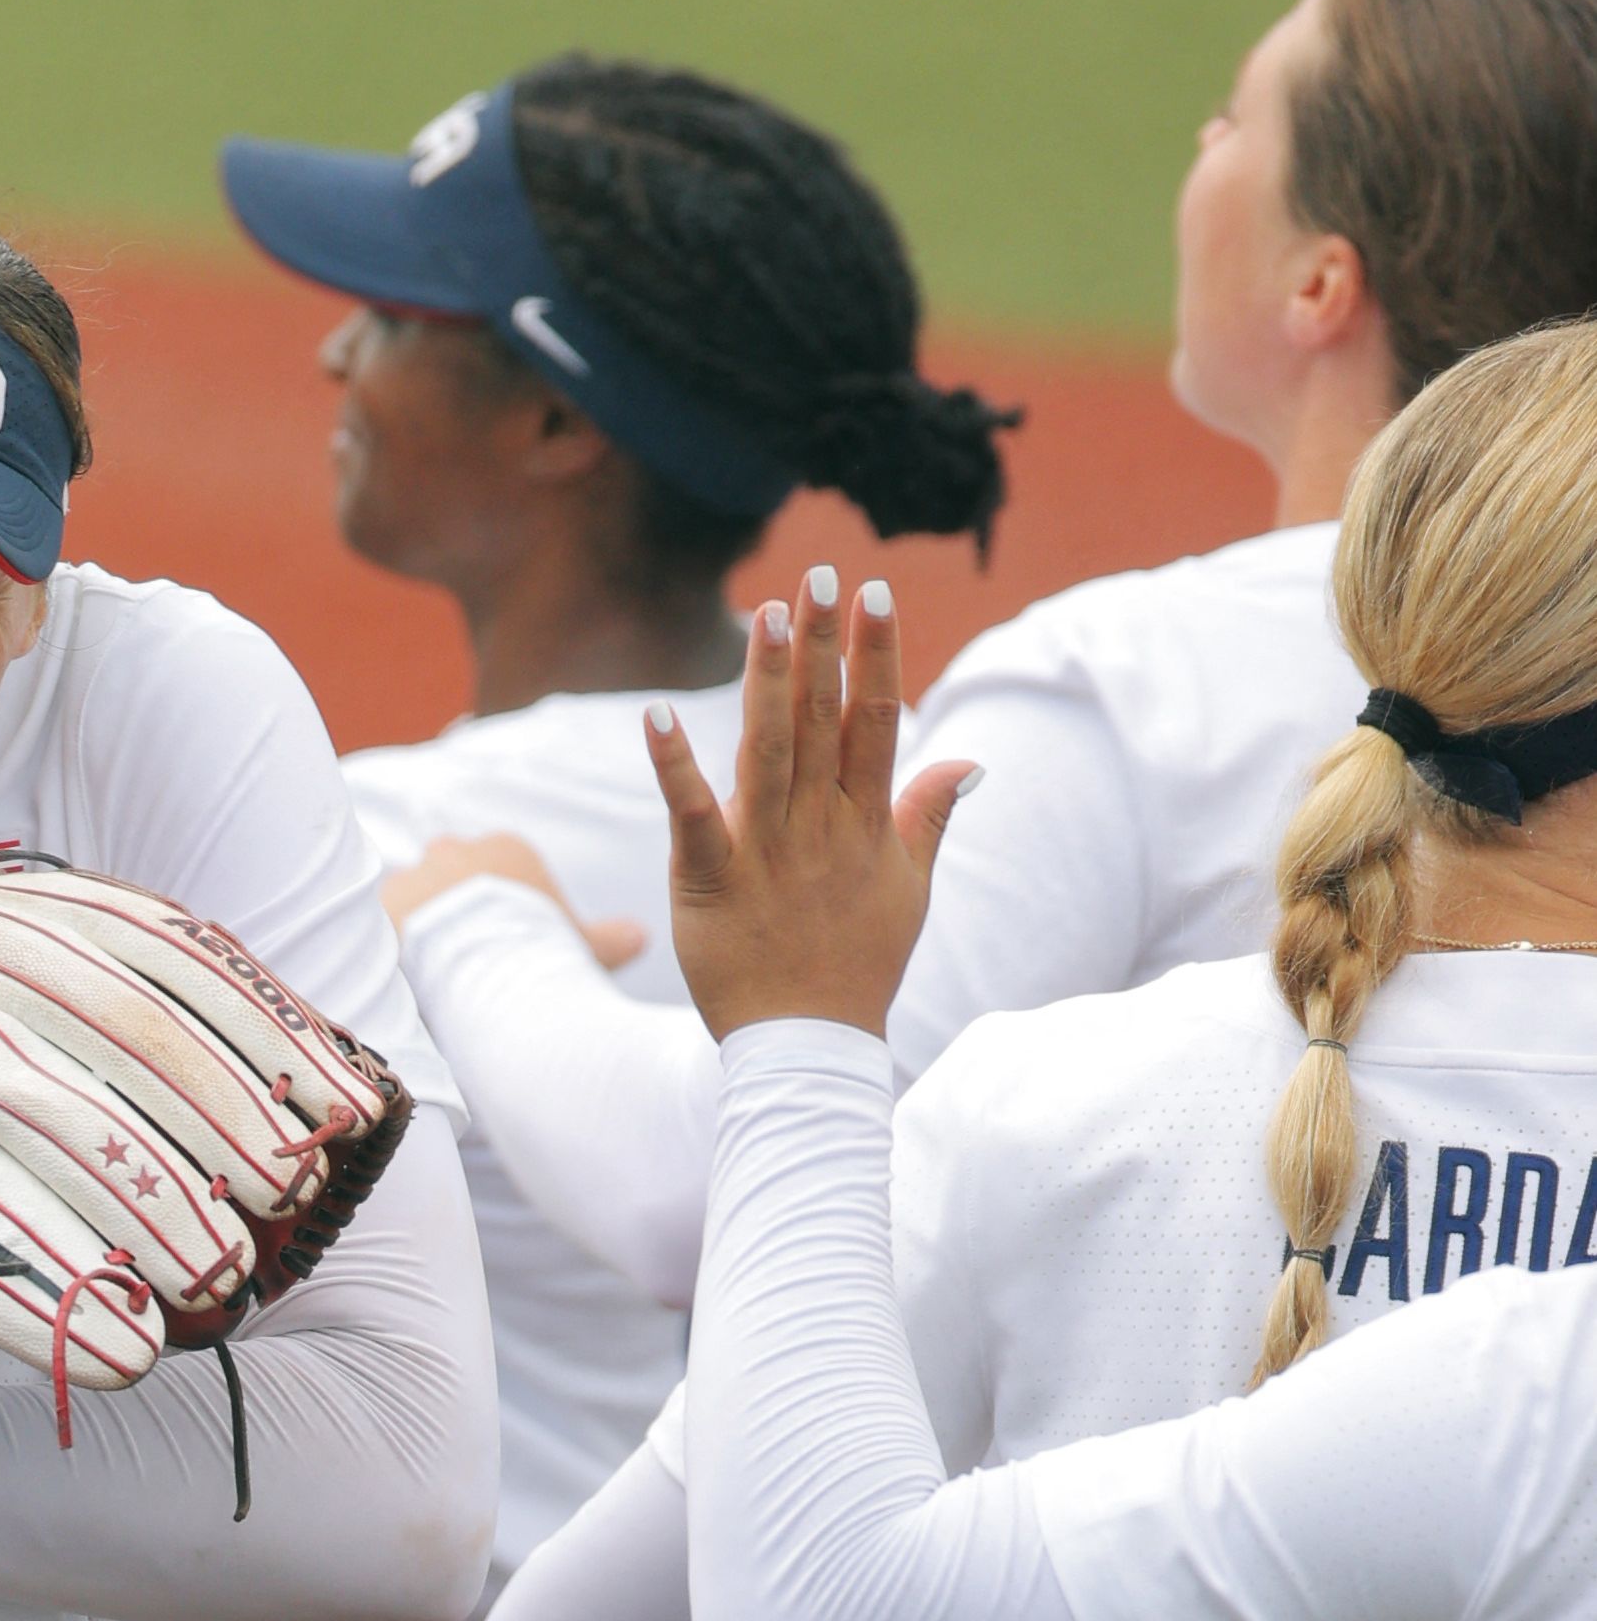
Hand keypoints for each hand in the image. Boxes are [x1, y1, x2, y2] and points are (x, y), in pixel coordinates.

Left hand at [381, 831, 646, 967]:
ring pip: (411, 895)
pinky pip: (376, 922)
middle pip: (451, 870)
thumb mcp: (589, 949)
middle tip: (461, 954)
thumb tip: (640, 937)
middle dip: (453, 904)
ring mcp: (412, 874)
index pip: (502, 865)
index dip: (503, 906)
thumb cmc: (542, 955)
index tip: (505, 942)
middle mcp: (454, 851)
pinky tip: (398, 976)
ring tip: (427, 972)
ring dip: (416, 925)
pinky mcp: (375, 906)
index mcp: (507, 850)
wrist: (481, 969)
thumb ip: (614, 939)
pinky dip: (386, 944)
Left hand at [647, 569, 968, 1039]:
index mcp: (866, 823)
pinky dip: (672, 767)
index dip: (874, 655)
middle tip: (817, 573)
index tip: (873, 594)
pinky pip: (690, 815)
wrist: (809, 1047)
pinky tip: (653, 716)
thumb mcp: (908, 890)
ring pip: (768, 752)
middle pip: (825, 721)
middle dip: (822, 645)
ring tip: (768, 614)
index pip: (876, 722)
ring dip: (770, 681)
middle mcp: (821, 827)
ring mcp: (766, 852)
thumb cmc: (856, 967)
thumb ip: (927, 818)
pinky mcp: (709, 880)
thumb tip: (966, 760)